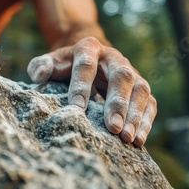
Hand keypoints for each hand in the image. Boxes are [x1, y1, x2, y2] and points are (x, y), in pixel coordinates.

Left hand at [27, 37, 156, 146]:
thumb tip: (39, 74)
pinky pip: (149, 102)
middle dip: (118, 103)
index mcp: (88, 48)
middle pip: (121, 77)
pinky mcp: (140, 87)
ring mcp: (131, 71)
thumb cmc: (64, 65)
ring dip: (136, 115)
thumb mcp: (50, 62)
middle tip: (113, 128)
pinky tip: (139, 140)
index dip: (81, 86)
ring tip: (127, 138)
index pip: (86, 65)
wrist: (87, 57)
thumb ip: (40, 66)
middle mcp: (113, 58)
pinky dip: (146, 121)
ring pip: (140, 89)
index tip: (77, 109)